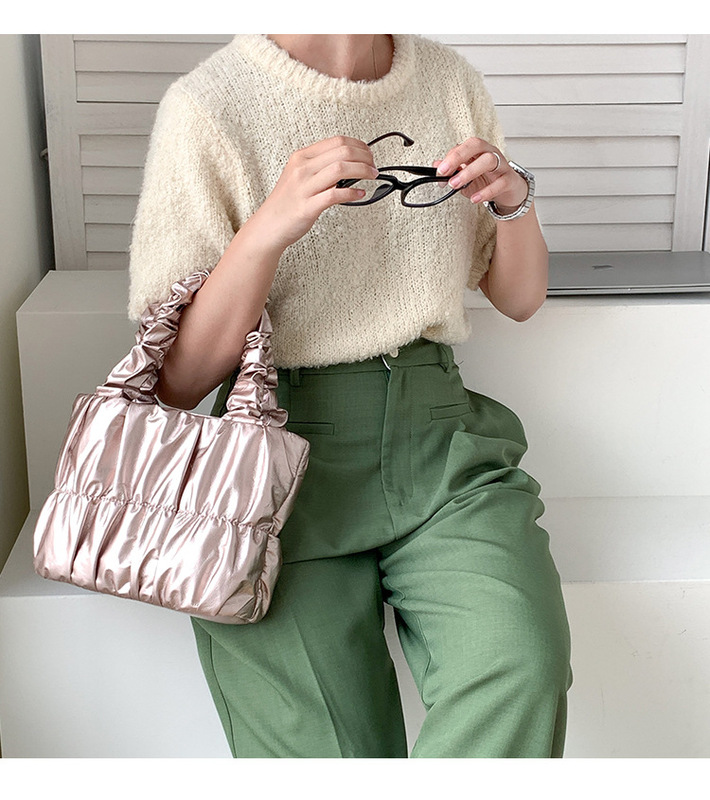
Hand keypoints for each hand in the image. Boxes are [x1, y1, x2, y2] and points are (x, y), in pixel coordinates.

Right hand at [253, 135, 377, 250]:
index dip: (358, 145)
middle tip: (374, 166)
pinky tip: (360, 194)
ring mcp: (304, 187)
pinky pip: (335, 195)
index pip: (336, 141)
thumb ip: (320, 168)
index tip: (368, 154)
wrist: (268, 225)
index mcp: (301, 158)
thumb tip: (348, 164)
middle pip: (342, 152)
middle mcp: (302, 169)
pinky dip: (352, 193)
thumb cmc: (287, 203)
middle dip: (365, 157)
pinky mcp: (307, 207)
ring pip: (340, 169)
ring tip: (372, 176)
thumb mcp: (300, 176)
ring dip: (363, 171)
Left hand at [433, 137, 527, 211]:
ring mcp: (502, 166)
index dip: (450, 157)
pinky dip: (486, 192)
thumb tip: (436, 166)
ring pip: (489, 160)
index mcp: (479, 151)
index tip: (439, 171)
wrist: (510, 192)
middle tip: (444, 171)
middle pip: (476, 145)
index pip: (463, 146)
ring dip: (470, 172)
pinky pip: (500, 183)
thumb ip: (452, 172)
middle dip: (458, 156)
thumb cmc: (488, 181)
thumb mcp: (466, 177)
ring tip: (455, 185)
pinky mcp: (510, 180)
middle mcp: (490, 153)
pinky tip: (475, 199)